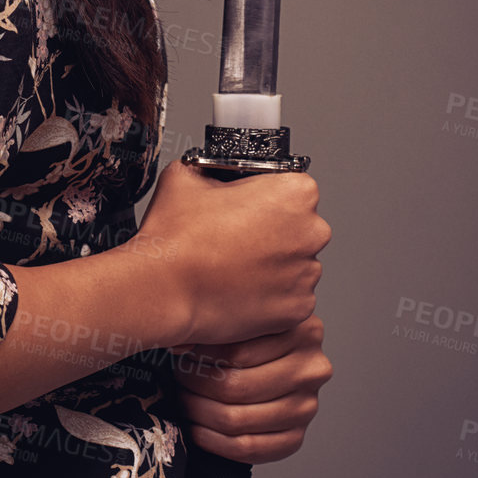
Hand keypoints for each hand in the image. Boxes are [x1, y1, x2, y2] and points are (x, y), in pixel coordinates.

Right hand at [123, 160, 331, 347]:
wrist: (166, 291)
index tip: (248, 206)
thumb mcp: (186, 175)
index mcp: (294, 193)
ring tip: (234, 264)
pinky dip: (270, 293)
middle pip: (299, 226)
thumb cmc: (178, 237)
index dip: (267, 194)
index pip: (294, 186)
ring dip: (272, 263)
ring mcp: (306, 275)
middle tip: (236, 235)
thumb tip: (213, 172)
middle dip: (274, 230)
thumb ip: (212, 168)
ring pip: (295, 262)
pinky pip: (290, 295)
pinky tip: (239, 287)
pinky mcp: (297, 310)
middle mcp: (311, 233)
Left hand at [170, 314, 332, 462]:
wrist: (276, 358)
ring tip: (184, 399)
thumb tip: (179, 343)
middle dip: (196, 386)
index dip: (200, 357)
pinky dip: (215, 442)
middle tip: (178, 378)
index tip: (180, 354)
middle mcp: (312, 370)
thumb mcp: (247, 313)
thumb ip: (224, 321)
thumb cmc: (252, 332)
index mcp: (303, 331)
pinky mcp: (296, 436)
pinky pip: (249, 449)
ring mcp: (307, 407)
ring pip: (238, 419)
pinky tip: (198, 428)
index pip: (237, 352)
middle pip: (237, 387)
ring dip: (200, 413)